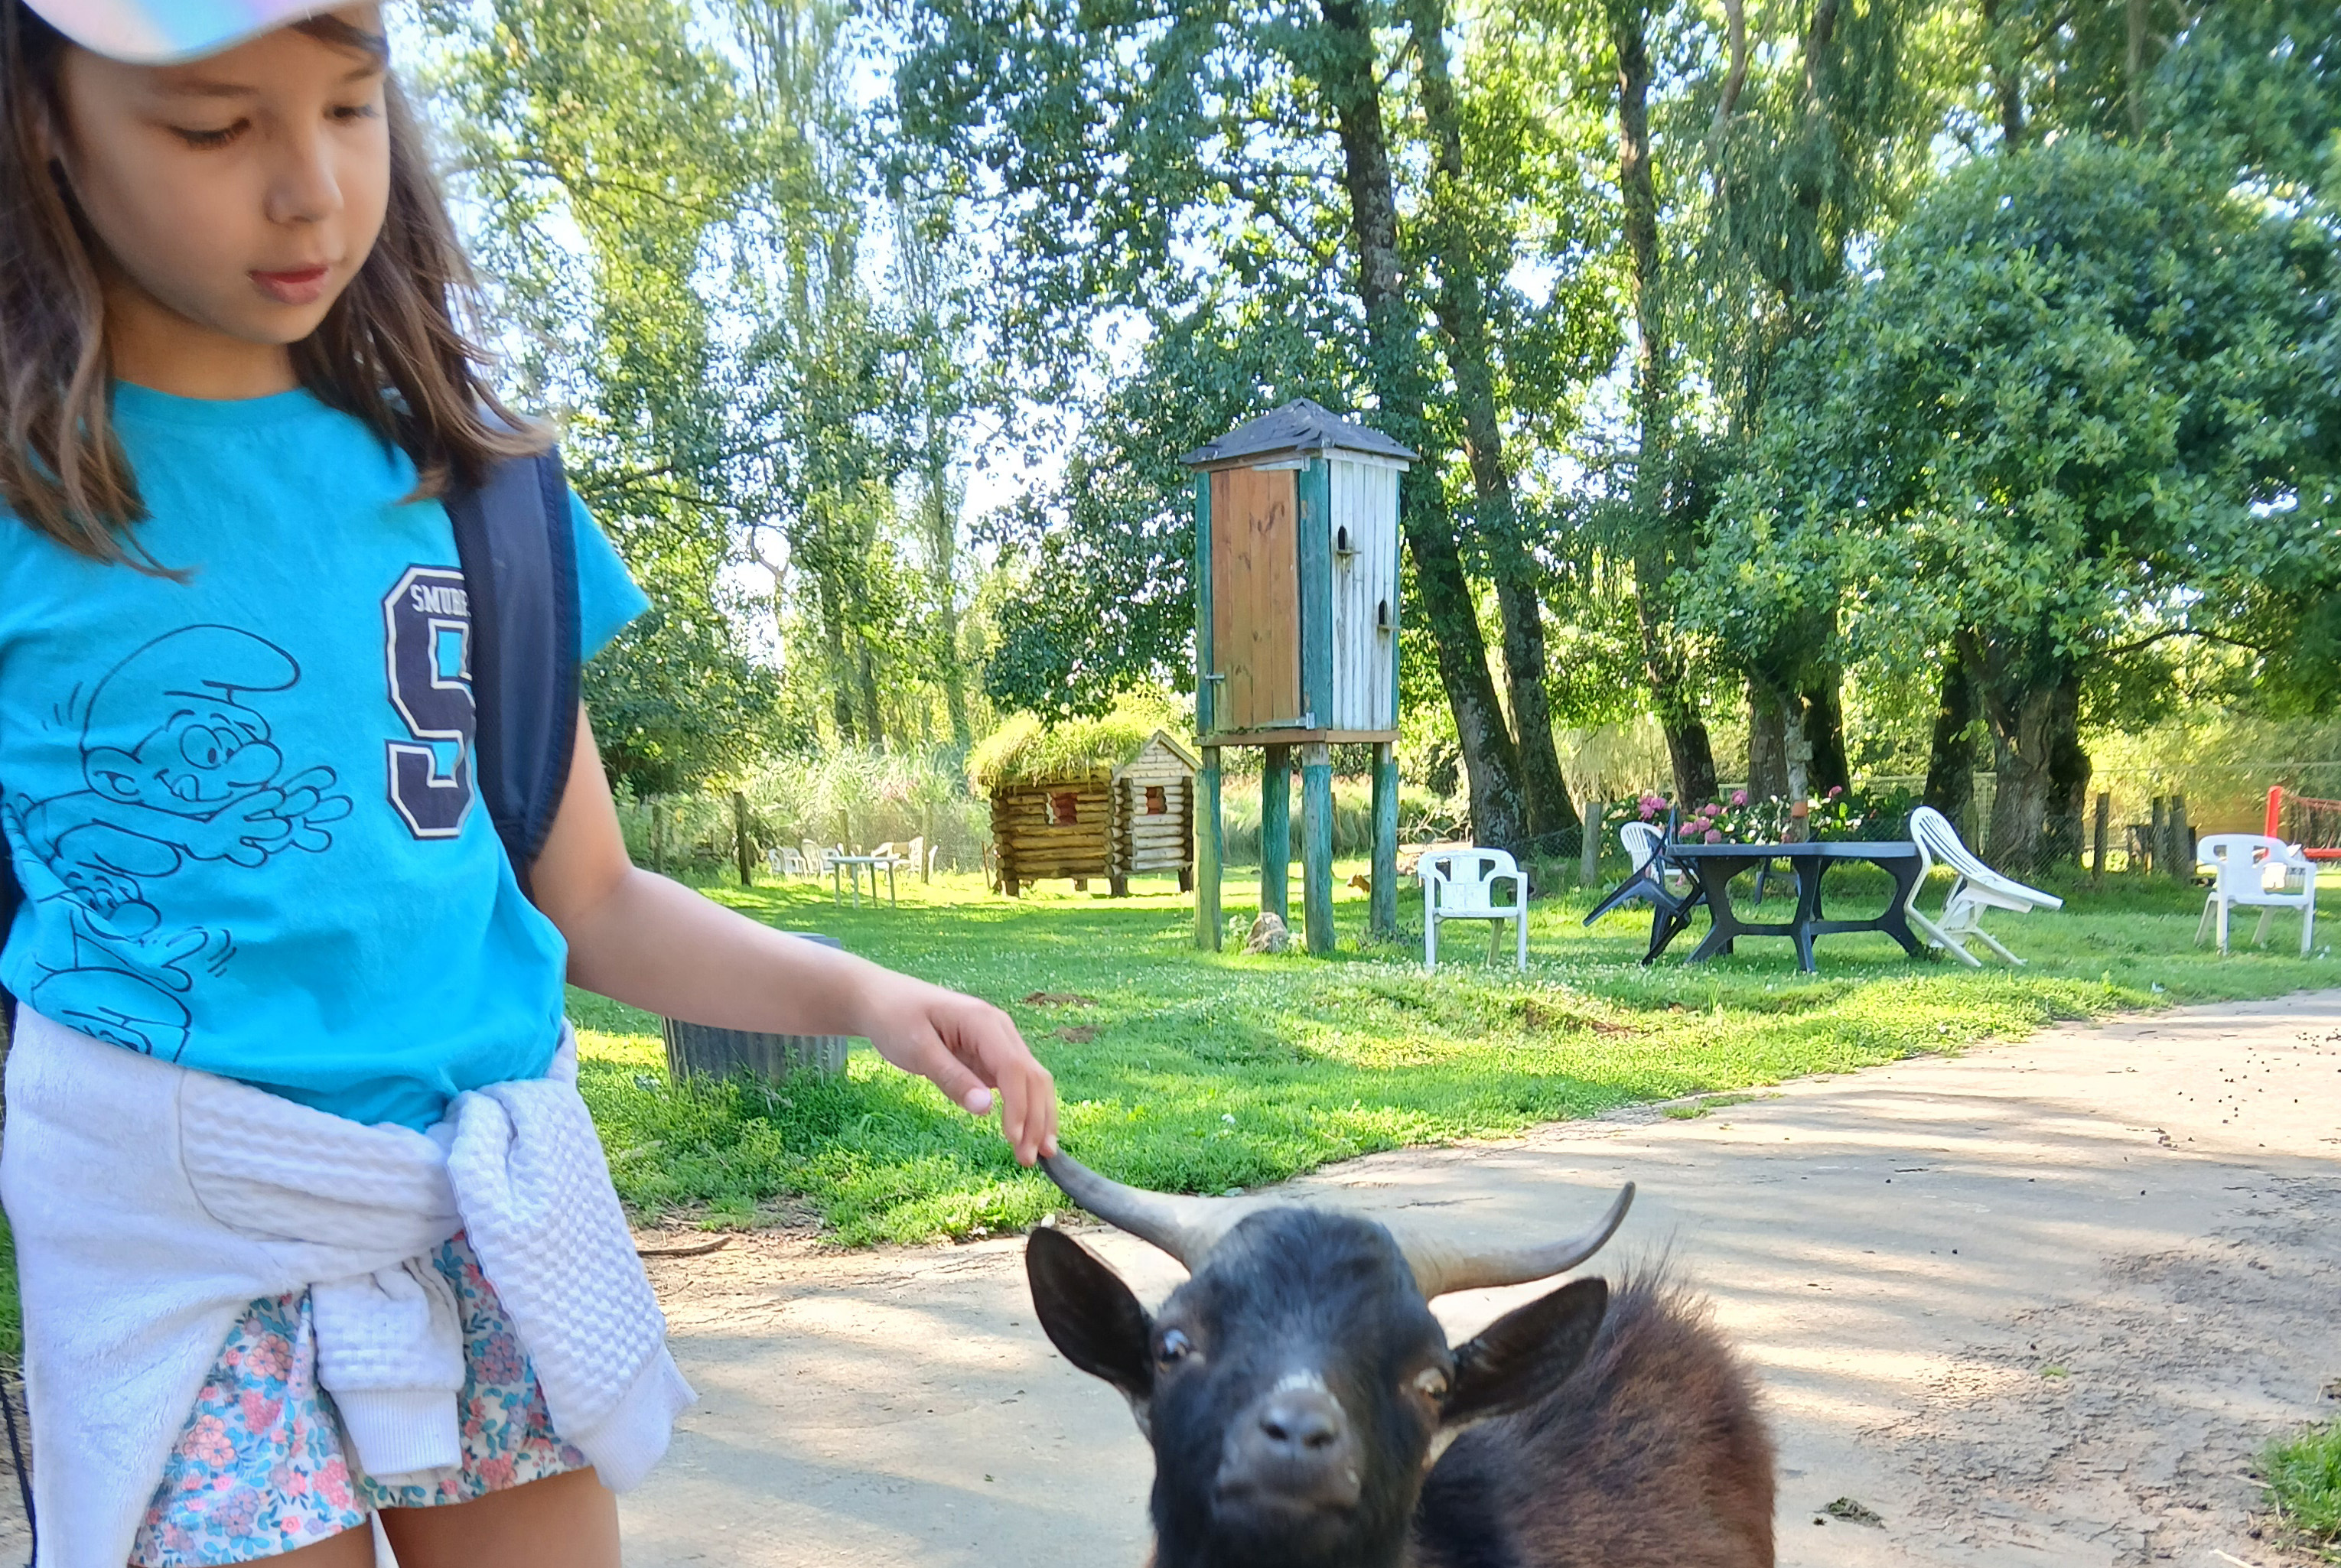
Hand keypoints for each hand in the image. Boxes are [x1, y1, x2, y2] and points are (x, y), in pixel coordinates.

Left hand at [854, 973, 1058, 1165]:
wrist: (883, 1000)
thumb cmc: (896, 1020)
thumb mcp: (917, 1050)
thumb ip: (952, 1078)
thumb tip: (987, 1108)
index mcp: (983, 1022)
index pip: (1014, 1068)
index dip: (1019, 1106)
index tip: (1015, 1141)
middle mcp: (1000, 1029)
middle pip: (1033, 1075)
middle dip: (1037, 1118)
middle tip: (1029, 1160)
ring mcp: (999, 1042)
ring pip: (1032, 1080)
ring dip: (1039, 1116)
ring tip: (1040, 1154)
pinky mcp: (991, 1055)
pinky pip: (1017, 1083)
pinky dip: (1026, 1108)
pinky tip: (1026, 1134)